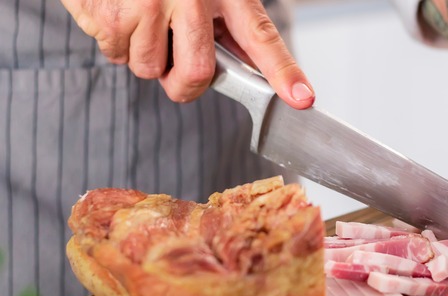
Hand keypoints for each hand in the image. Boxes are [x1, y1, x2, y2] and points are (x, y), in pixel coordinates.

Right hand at [61, 0, 314, 106]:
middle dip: (183, 84)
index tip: (302, 98)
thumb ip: (233, 30)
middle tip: (175, 64)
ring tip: (144, 21)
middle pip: (196, 74)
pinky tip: (123, 13)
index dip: (284, 73)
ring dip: (144, 57)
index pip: (261, 38)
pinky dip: (117, 43)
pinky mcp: (110, 10)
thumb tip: (259, 74)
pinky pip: (116, 55)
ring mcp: (148, 2)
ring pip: (149, 70)